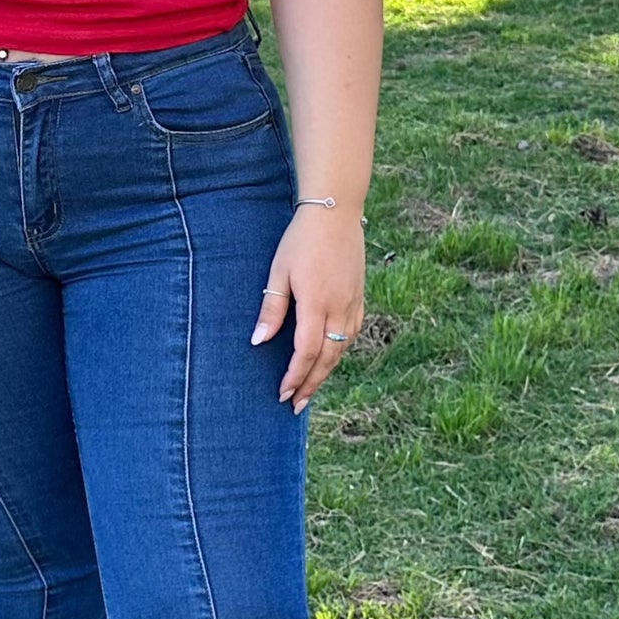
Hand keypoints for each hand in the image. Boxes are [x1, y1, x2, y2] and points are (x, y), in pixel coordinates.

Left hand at [250, 205, 363, 413]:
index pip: (306, 352)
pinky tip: (330, 357)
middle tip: (296, 404)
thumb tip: (259, 342)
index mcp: (317, 304)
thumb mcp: (279, 272)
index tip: (282, 394)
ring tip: (310, 387)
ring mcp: (353, 304)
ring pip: (342, 349)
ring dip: (326, 371)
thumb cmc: (300, 240)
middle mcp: (339, 309)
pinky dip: (340, 351)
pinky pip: (351, 334)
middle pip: (327, 358)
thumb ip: (272, 309)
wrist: (336, 213)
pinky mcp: (360, 297)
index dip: (295, 376)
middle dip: (311, 384)